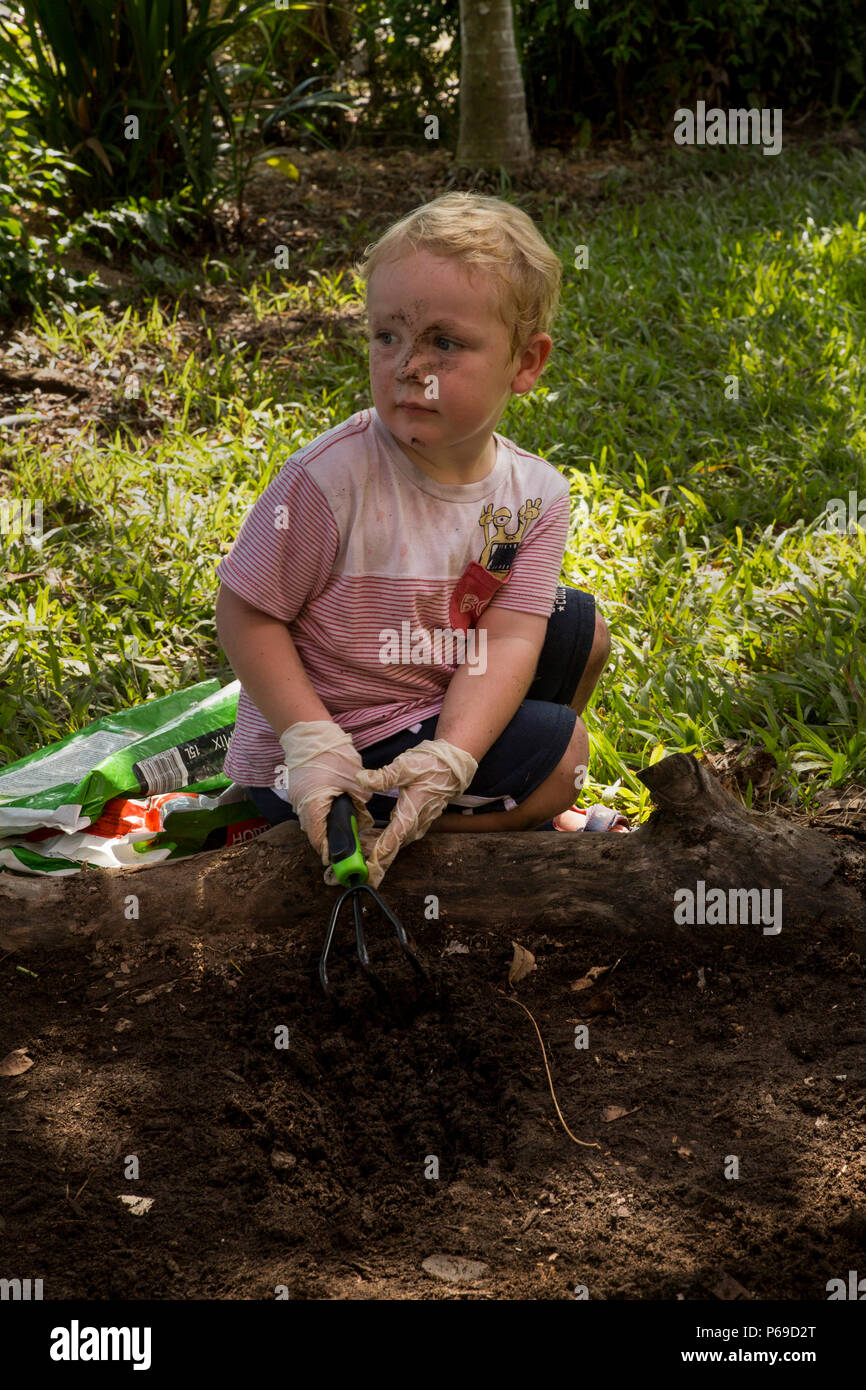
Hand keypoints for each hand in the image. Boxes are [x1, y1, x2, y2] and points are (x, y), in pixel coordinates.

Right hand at [278, 721, 375, 881]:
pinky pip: (310, 806)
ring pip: (313, 818)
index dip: (330, 852)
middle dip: (332, 838)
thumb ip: (361, 800)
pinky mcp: (298, 788)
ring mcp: (297, 796)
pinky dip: (323, 810)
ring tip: (347, 823)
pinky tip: (337, 805)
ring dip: (328, 823)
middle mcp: (301, 804)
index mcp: (313, 805)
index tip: (340, 861)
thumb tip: (365, 817)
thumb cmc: (331, 753)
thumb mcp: (353, 778)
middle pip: (315, 830)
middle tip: (349, 843)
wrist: (309, 732)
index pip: (318, 838)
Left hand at [355, 738, 477, 887]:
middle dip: (371, 862)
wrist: (454, 767)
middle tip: (350, 871)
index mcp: (410, 814)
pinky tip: (371, 839)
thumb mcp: (406, 766)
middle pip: (390, 849)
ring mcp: (418, 825)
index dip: (376, 861)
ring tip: (356, 855)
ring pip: (394, 844)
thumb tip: (361, 779)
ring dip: (376, 851)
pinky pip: (398, 837)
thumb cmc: (433, 766)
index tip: (366, 877)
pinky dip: (384, 842)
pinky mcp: (418, 821)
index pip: (390, 843)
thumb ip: (383, 776)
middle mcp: (415, 824)